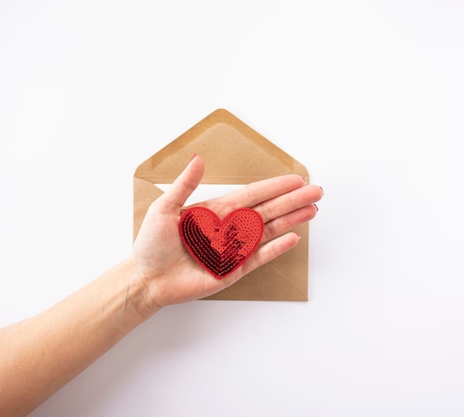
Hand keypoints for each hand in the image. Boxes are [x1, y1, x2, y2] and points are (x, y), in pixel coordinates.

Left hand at [130, 155, 323, 308]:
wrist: (146, 279)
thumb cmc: (151, 244)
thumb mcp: (164, 208)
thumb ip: (185, 185)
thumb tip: (198, 159)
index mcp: (215, 210)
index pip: (252, 195)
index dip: (274, 187)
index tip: (295, 179)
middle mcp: (228, 228)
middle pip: (267, 210)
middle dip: (292, 200)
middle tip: (317, 191)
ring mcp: (233, 250)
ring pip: (268, 231)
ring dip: (290, 220)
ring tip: (312, 210)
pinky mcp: (232, 271)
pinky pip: (259, 257)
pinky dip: (275, 248)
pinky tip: (292, 238)